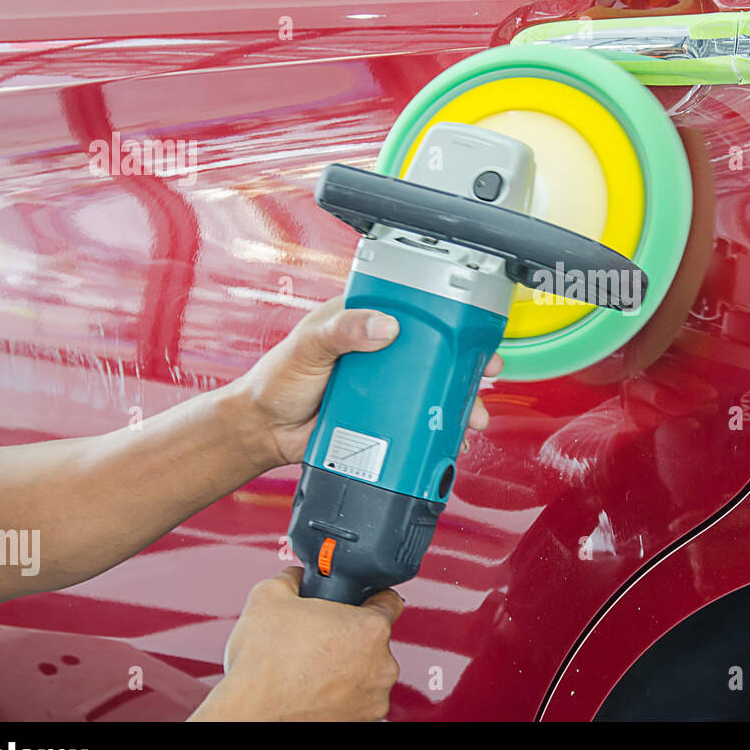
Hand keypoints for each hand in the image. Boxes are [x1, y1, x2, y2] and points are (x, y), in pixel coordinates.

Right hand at [188, 567, 404, 721]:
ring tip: (311, 667)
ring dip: (346, 667)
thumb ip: (293, 578)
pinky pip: (357, 699)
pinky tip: (314, 689)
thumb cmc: (262, 666)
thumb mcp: (269, 597)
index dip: (369, 596)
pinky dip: (341, 694)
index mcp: (371, 628)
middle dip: (349, 635)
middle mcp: (382, 665)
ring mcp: (374, 698)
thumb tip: (297, 577)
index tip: (356, 600)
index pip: (389, 600)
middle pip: (373, 639)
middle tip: (318, 638)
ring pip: (366, 671)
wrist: (248, 716)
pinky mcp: (362, 721)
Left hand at [236, 296, 502, 465]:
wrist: (263, 432)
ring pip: (431, 391)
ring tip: (472, 416)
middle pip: (433, 354)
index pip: (412, 311)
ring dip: (457, 403)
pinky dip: (437, 431)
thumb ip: (342, 331)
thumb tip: (385, 326)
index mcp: (362, 321)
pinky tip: (451, 438)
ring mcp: (384, 388)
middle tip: (486, 372)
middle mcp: (379, 353)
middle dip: (465, 365)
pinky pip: (417, 423)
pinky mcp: (382, 420)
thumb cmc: (276, 380)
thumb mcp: (308, 346)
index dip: (446, 318)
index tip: (471, 327)